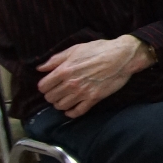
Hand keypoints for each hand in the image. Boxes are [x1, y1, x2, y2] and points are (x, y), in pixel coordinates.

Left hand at [36, 35, 150, 117]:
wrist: (122, 56)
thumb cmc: (99, 49)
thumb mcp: (75, 49)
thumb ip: (55, 59)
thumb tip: (40, 68)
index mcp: (64, 70)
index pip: (43, 86)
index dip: (44, 86)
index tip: (49, 84)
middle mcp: (71, 83)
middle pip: (50, 98)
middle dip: (51, 95)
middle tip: (57, 91)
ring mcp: (82, 93)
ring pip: (61, 106)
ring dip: (60, 104)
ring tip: (65, 98)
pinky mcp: (93, 99)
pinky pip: (77, 112)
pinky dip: (71, 113)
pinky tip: (71, 109)